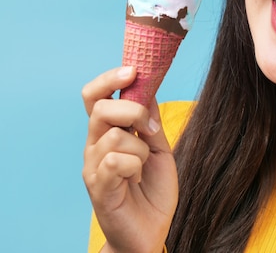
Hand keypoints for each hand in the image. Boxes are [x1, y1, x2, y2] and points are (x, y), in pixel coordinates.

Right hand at [82, 67, 177, 252]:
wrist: (151, 229)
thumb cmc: (153, 189)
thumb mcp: (159, 148)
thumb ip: (150, 121)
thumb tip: (147, 89)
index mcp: (108, 132)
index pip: (95, 96)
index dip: (111, 79)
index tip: (134, 70)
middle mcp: (94, 145)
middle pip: (101, 108)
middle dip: (133, 111)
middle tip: (150, 130)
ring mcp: (93, 166)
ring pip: (115, 135)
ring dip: (141, 148)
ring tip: (143, 166)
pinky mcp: (98, 187)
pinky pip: (117, 160)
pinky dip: (136, 166)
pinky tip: (135, 179)